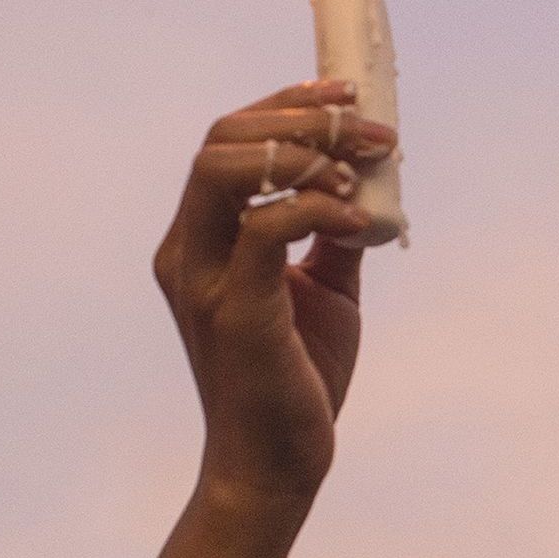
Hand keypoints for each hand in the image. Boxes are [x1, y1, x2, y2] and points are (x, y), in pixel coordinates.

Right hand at [150, 82, 394, 510]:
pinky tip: (353, 217)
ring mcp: (203, 279)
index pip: (228, 140)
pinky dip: (315, 206)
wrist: (277, 464)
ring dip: (303, 153)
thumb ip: (332, 233)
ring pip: (227, 167)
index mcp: (201, 240)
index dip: (284, 103)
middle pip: (223, 138)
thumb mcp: (325, 290)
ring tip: (359, 169)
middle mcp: (188, 250)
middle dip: (299, 116)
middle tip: (367, 126)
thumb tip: (370, 181)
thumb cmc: (296, 378)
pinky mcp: (233, 309)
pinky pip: (265, 226)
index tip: (346, 93)